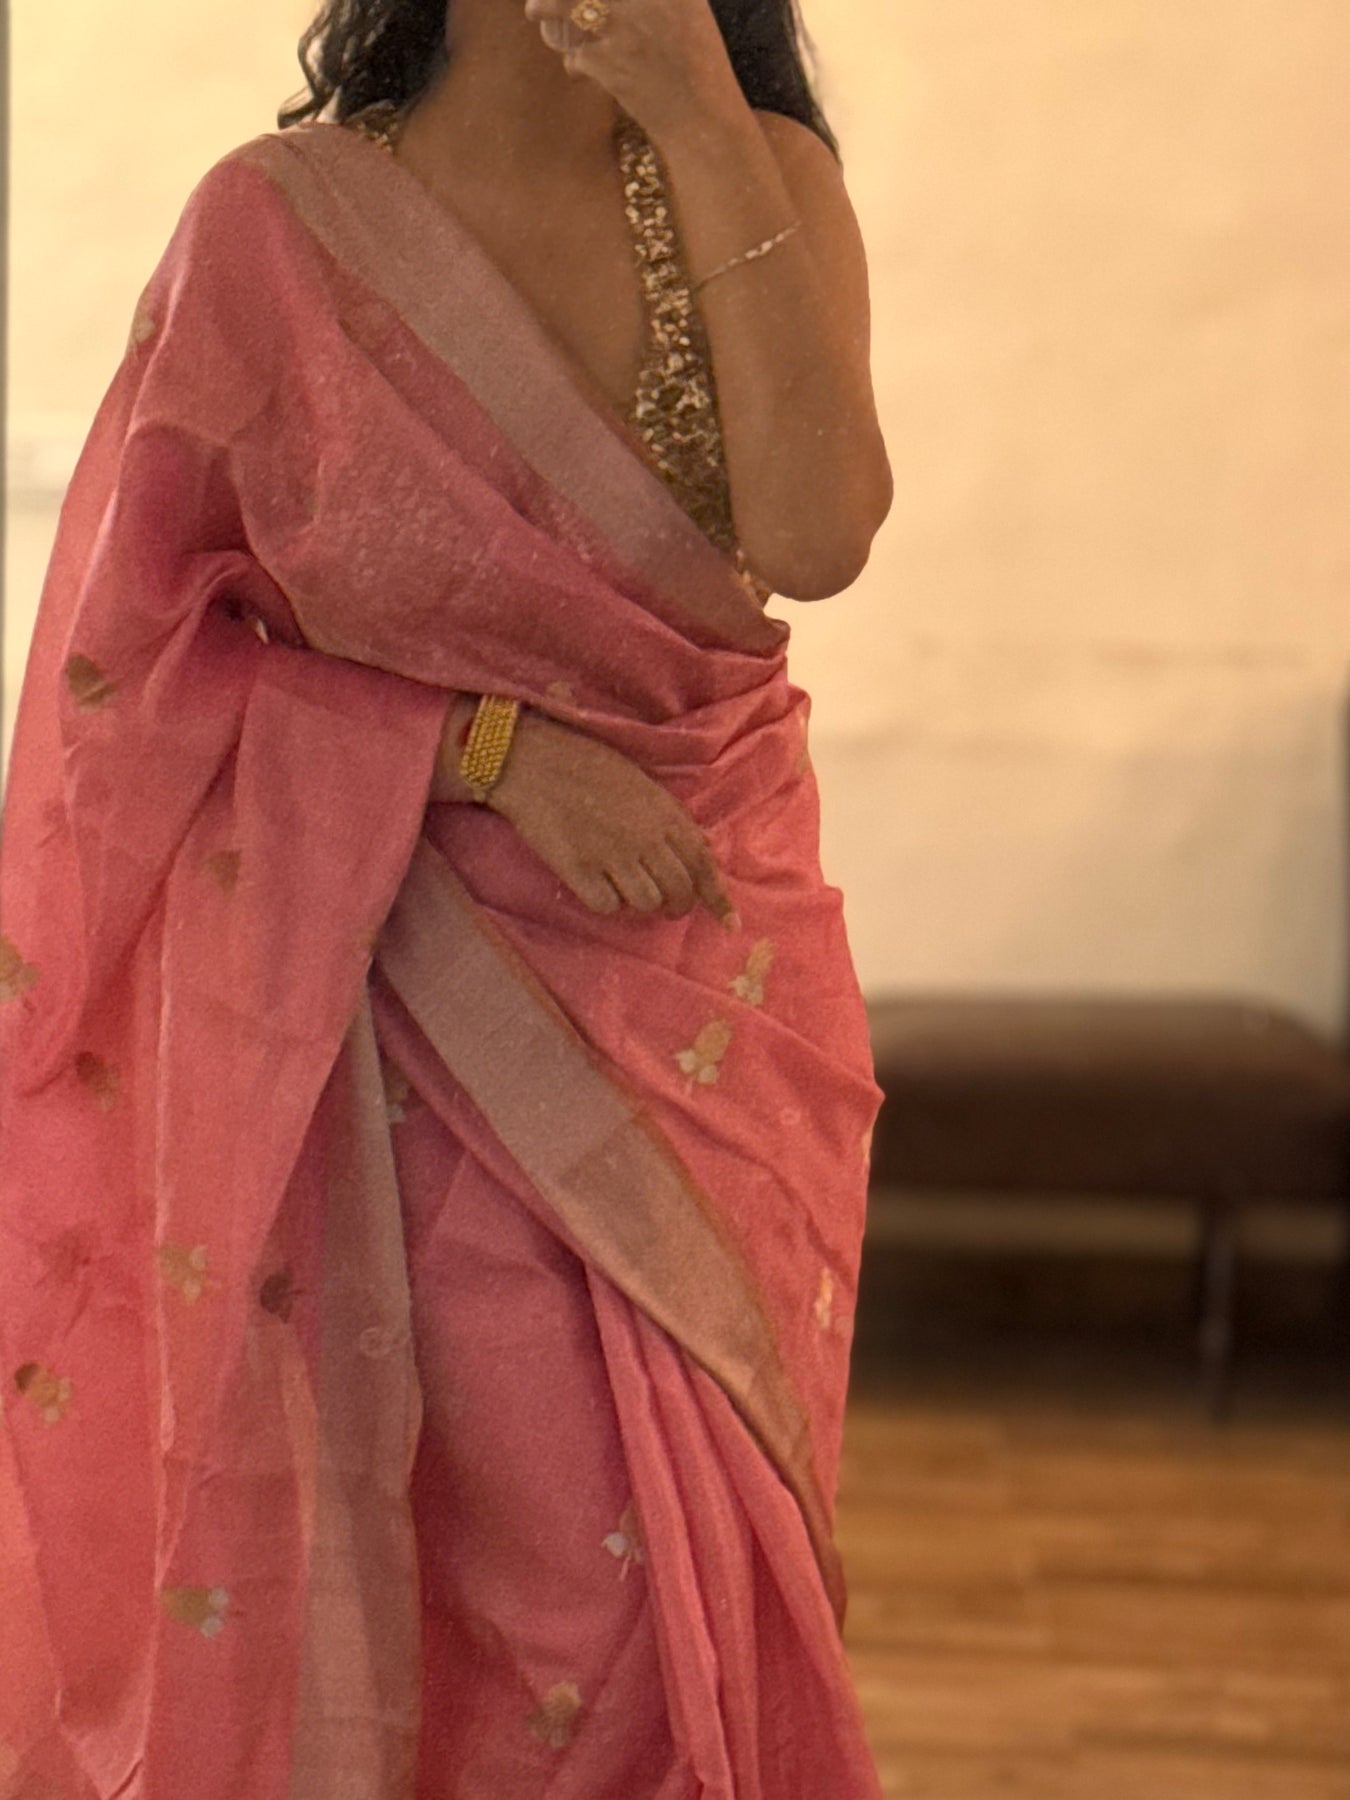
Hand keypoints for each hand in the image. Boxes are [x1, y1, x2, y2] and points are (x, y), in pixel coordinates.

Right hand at [483, 707, 734, 923]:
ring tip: (628, 888)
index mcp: (664, 814)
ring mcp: (611, 855)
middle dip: (677, 906)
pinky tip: (599, 885)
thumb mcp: (643, 783)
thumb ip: (674, 818)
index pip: (703, 865)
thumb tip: (704, 849)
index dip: (719, 899)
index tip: (730, 924)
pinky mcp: (578, 870)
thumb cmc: (589, 766)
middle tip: (667, 906)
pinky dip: (608, 903)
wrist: (533, 760)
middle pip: (678, 892)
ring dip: (642, 904)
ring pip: (646, 904)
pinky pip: (607, 906)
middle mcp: (644, 838)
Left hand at [523, 0, 741, 143]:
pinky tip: (575, 68)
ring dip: (545, 6)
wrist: (703, 119)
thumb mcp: (691, 14)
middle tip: (545, 0)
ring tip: (534, 10)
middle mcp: (646, 0)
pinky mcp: (610, 64)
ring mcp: (625, 30)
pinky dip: (573, 62)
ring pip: (567, 6)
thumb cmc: (700, 68)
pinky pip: (577, 55)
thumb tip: (629, 1)